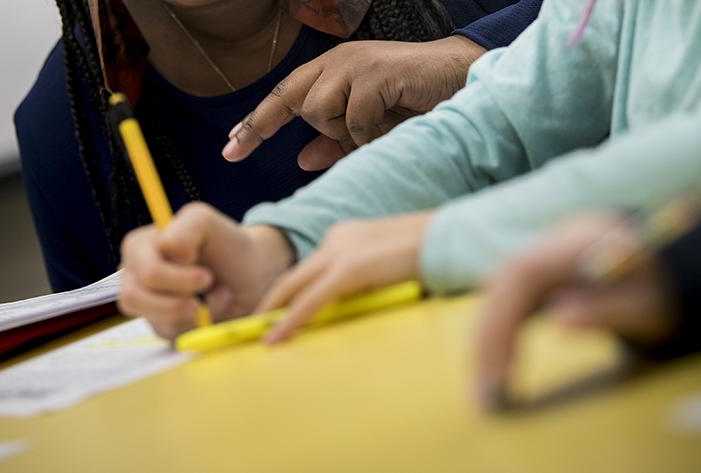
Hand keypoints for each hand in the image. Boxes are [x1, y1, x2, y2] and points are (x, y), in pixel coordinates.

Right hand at [118, 203, 294, 339]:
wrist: (252, 276)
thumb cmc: (227, 246)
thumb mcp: (206, 221)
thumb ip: (185, 229)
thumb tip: (168, 252)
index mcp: (139, 247)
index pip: (146, 273)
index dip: (180, 278)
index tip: (207, 273)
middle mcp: (134, 276)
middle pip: (137, 299)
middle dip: (182, 300)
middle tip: (209, 287)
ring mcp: (146, 304)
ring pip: (156, 321)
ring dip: (195, 313)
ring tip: (215, 296)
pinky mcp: (162, 327)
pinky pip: (172, 337)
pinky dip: (199, 326)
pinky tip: (210, 310)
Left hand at [222, 36, 484, 169]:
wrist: (462, 80)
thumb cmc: (416, 103)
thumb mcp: (369, 129)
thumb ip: (335, 143)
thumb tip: (302, 159)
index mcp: (332, 71)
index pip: (283, 96)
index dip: (256, 124)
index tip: (230, 149)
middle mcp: (338, 61)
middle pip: (295, 101)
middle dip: (297, 127)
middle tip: (300, 142)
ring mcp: (355, 63)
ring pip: (319, 112)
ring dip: (347, 132)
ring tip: (380, 126)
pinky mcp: (374, 72)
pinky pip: (352, 118)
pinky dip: (370, 132)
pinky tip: (393, 121)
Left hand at [256, 211, 432, 343]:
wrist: (449, 238)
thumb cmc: (428, 254)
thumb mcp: (387, 265)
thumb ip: (365, 279)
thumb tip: (352, 303)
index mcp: (346, 235)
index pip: (310, 268)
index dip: (290, 292)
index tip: (275, 311)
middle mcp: (337, 238)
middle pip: (294, 276)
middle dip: (271, 303)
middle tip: (251, 326)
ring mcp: (341, 252)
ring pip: (296, 288)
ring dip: (275, 314)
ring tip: (258, 337)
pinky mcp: (349, 269)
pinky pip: (311, 301)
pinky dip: (291, 321)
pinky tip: (276, 338)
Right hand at [475, 217, 677, 407]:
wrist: (670, 267)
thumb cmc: (661, 290)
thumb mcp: (647, 307)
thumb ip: (606, 310)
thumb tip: (558, 320)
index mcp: (576, 243)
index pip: (520, 275)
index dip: (501, 320)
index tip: (497, 371)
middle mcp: (550, 244)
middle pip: (500, 286)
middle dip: (486, 339)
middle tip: (485, 393)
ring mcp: (542, 257)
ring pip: (498, 295)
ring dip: (486, 340)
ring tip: (487, 388)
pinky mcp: (539, 275)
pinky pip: (508, 302)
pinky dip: (499, 335)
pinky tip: (499, 367)